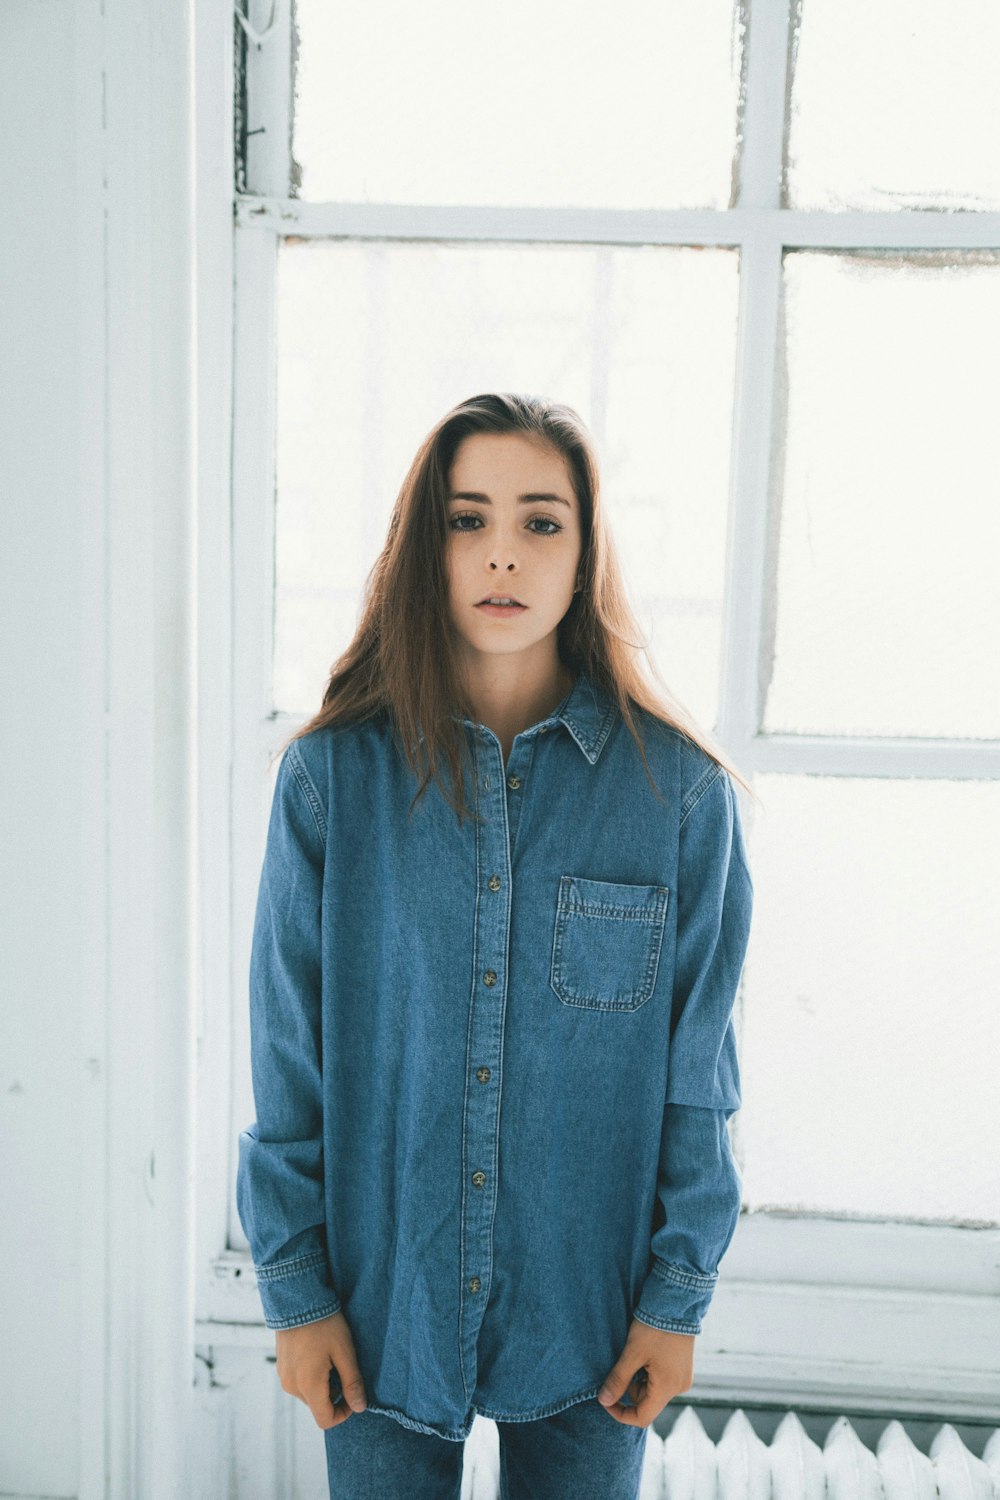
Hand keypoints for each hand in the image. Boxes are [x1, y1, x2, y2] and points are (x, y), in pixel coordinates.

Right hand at [275, 1310, 367, 1429]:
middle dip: (334, 1394)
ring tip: (331, 1356)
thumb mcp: (344, 1352)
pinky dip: (312, 1375)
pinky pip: (299, 1381)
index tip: (353, 1393)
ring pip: (308, 1393)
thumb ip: (352, 1382)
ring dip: (323, 1384)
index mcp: (308, 1386)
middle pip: (317, 1406)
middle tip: (344, 1367)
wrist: (297, 1298)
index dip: (343, 1413)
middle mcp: (292, 1386)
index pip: (325, 1420)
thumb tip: (360, 1407)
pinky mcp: (281, 1366)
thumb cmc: (324, 1324)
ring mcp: (284, 1376)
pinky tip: (319, 1352)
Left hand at [596, 1319, 694, 1426]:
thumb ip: (618, 1379)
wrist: (676, 1303)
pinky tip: (646, 1353)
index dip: (621, 1413)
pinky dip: (650, 1372)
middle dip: (630, 1389)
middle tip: (621, 1365)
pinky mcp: (683, 1368)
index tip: (606, 1400)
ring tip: (635, 1354)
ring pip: (654, 1390)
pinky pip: (662, 1380)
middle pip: (647, 1403)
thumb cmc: (653, 1328)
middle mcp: (678, 1388)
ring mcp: (683, 1377)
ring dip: (639, 1379)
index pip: (642, 1417)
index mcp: (667, 1388)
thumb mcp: (632, 1353)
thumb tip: (603, 1401)